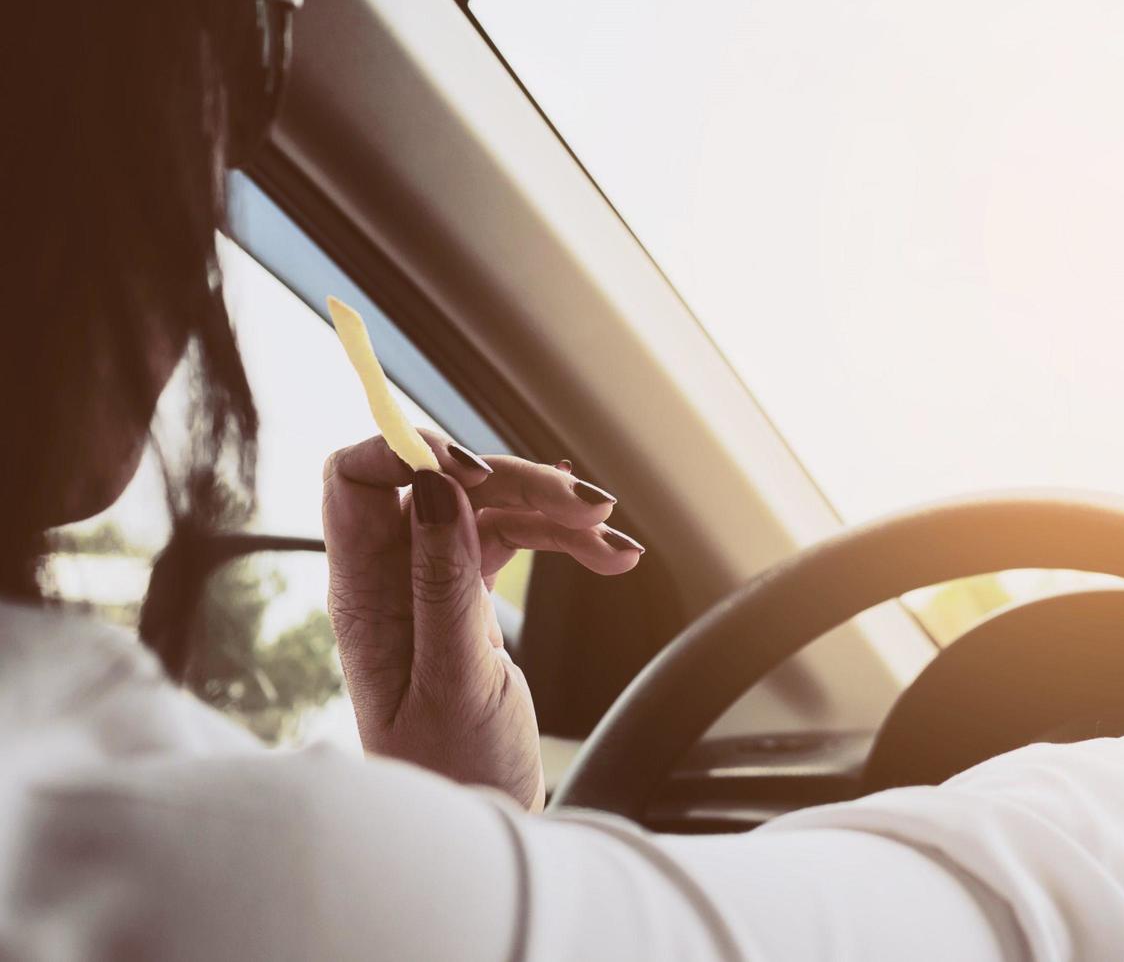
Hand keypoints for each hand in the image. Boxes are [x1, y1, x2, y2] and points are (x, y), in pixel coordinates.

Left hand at [321, 433, 643, 808]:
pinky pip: (517, 541)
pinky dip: (566, 544)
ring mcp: (432, 581)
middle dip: (517, 483)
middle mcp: (390, 576)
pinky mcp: (471, 594)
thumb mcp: (454, 682)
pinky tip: (612, 559)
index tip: (476, 467)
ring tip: (614, 539)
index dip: (408, 452)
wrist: (482, 824)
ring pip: (490, 507)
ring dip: (556, 513)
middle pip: (444, 484)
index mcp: (362, 593)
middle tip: (586, 506)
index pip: (355, 481)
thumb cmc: (453, 771)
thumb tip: (432, 488)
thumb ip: (443, 585)